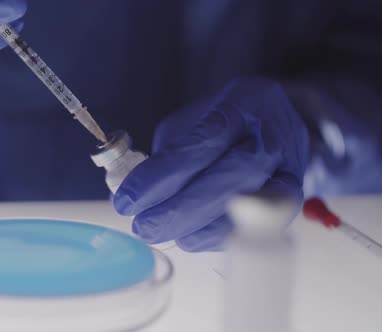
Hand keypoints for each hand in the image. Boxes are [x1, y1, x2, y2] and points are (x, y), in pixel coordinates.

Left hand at [114, 78, 310, 251]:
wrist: (287, 123)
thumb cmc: (229, 122)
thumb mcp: (195, 119)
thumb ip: (170, 149)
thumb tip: (139, 186)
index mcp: (241, 104)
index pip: (201, 142)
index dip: (161, 176)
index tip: (128, 200)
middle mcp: (269, 134)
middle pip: (227, 177)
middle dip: (177, 209)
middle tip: (142, 226)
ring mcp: (287, 167)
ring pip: (245, 205)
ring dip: (195, 227)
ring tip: (159, 232)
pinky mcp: (292, 197)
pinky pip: (259, 227)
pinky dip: (218, 237)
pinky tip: (189, 238)